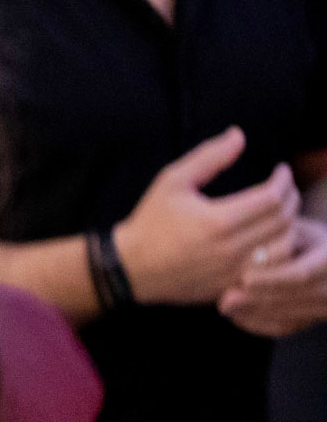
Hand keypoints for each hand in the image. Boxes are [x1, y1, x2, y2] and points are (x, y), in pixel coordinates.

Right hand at [113, 128, 298, 304]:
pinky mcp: (232, 286)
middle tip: (284, 188)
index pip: (272, 198)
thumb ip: (208, 157)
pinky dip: (278, 252)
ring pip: (284, 248)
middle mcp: (230, 249)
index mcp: (217, 221)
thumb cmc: (151, 222)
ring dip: (289, 226)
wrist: (131, 267)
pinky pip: (271, 271)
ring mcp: (232, 272)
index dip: (283, 181)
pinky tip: (269, 239)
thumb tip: (238, 135)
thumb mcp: (172, 182)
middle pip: (283, 221)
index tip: (281, 172)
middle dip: (291, 199)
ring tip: (280, 213)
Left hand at [223, 217, 326, 335]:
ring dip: (255, 313)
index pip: (302, 275)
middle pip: (294, 300)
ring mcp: (326, 306)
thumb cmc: (299, 236)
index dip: (273, 279)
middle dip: (258, 300)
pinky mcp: (312, 319)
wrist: (321, 256)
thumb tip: (249, 251)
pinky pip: (286, 328)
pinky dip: (259, 324)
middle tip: (226, 299)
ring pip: (291, 318)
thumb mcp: (295, 229)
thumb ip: (275, 238)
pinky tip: (236, 316)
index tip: (244, 278)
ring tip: (225, 305)